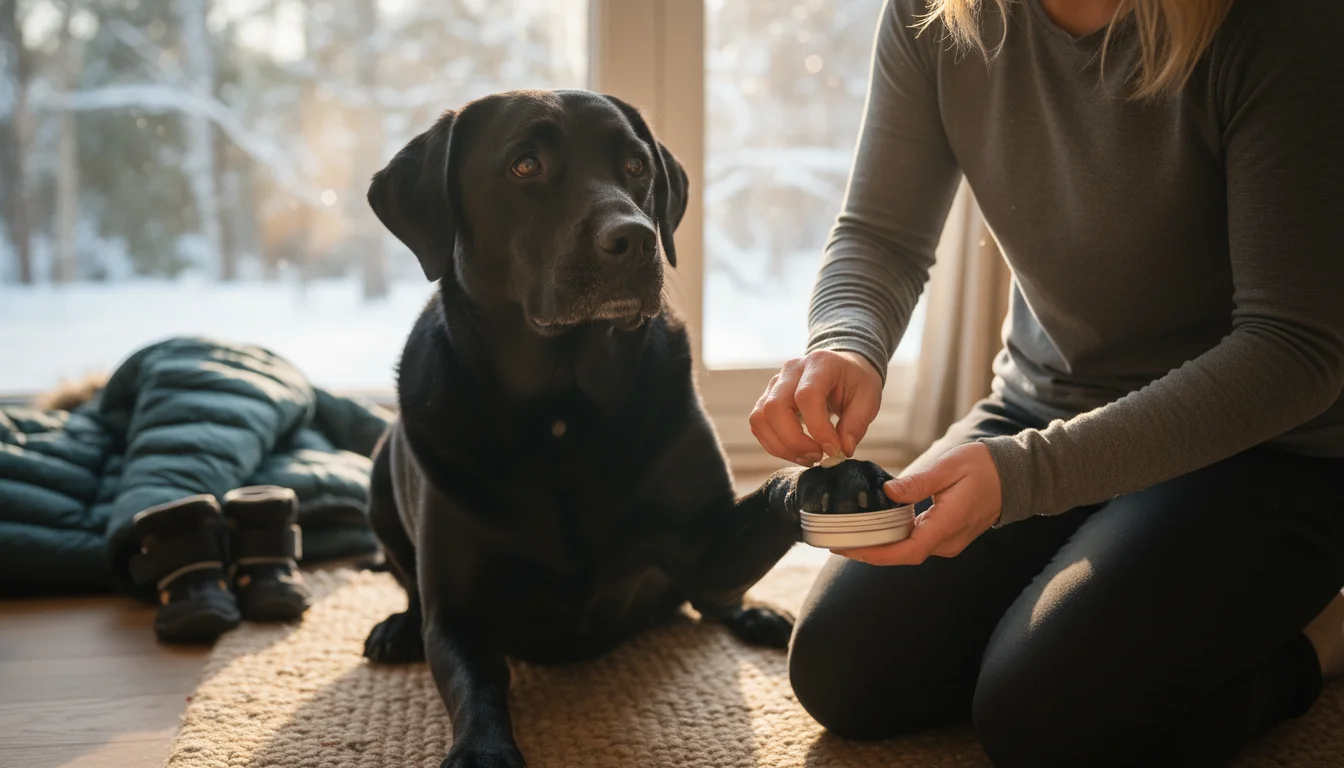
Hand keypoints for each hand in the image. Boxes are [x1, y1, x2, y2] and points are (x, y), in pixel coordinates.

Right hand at [750, 350, 882, 465]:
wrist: (842, 368)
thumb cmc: (855, 382)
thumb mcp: (868, 398)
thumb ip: (857, 424)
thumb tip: (842, 450)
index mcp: (820, 364)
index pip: (807, 396)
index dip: (818, 428)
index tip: (834, 450)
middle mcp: (791, 370)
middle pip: (775, 407)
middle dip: (794, 441)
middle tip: (818, 456)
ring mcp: (775, 384)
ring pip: (760, 418)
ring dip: (781, 446)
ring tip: (808, 458)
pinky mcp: (766, 399)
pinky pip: (759, 425)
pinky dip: (774, 445)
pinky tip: (797, 452)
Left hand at [833, 443, 1002, 565]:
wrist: (1013, 475)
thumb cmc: (983, 467)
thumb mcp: (949, 467)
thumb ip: (918, 483)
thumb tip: (888, 492)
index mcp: (947, 525)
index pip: (907, 551)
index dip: (876, 554)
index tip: (849, 548)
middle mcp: (947, 541)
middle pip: (902, 556)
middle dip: (868, 552)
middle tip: (835, 542)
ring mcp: (948, 542)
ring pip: (907, 551)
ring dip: (878, 547)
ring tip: (847, 535)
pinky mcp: (946, 536)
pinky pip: (915, 543)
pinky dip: (892, 539)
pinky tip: (873, 529)